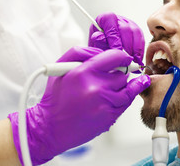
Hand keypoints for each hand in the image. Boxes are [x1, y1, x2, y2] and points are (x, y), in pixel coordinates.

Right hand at [8, 46, 149, 164]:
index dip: (122, 57)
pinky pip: (127, 102)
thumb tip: (102, 51)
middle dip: (118, 73)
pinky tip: (128, 92)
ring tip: (111, 87)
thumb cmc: (55, 98)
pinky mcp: (110, 116)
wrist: (51, 128)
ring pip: (127, 88)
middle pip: (122, 73)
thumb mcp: (61, 67)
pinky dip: (127, 96)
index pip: (115, 57)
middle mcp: (96, 87)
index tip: (124, 59)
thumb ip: (81, 53)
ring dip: (122, 86)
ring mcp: (104, 103)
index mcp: (83, 72)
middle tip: (109, 77)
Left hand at [88, 13, 144, 64]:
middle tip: (127, 58)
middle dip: (128, 46)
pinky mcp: (137, 29)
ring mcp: (129, 23)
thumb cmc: (99, 42)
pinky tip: (138, 58)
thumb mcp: (95, 42)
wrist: (103, 40)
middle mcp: (119, 19)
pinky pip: (141, 38)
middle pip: (126, 29)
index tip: (117, 51)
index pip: (112, 28)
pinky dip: (140, 49)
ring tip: (134, 60)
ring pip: (136, 33)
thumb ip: (99, 42)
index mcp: (106, 18)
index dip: (115, 41)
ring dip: (136, 48)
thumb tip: (102, 39)